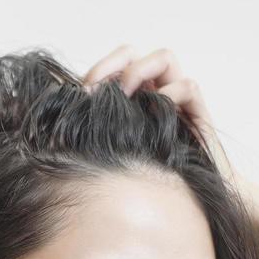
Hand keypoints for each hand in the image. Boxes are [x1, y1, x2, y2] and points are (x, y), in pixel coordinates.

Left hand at [81, 45, 241, 191]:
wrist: (190, 205)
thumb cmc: (148, 184)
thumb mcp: (113, 155)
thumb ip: (92, 134)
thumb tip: (59, 126)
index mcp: (132, 99)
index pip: (113, 66)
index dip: (97, 71)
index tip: (79, 94)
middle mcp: (154, 94)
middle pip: (135, 54)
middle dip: (114, 63)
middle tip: (98, 90)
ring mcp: (177, 101)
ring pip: (164, 58)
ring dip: (140, 71)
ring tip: (124, 97)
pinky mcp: (199, 115)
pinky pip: (188, 86)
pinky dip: (170, 93)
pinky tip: (154, 116)